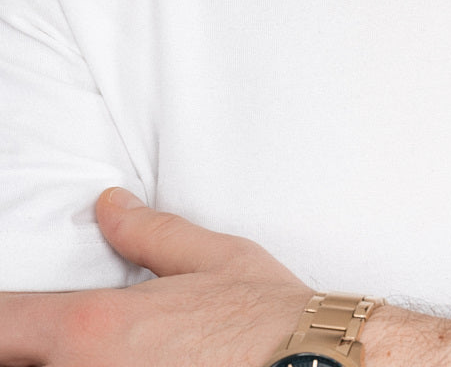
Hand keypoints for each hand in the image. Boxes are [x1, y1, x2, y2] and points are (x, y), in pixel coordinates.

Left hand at [0, 188, 313, 366]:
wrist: (313, 366)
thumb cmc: (266, 318)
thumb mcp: (212, 257)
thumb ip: (148, 232)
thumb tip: (109, 207)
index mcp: (94, 328)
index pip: (4, 324)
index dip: (5, 317)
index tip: (15, 313)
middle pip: (18, 363)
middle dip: (29, 347)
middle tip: (58, 336)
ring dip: (62, 364)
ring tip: (104, 350)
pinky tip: (134, 364)